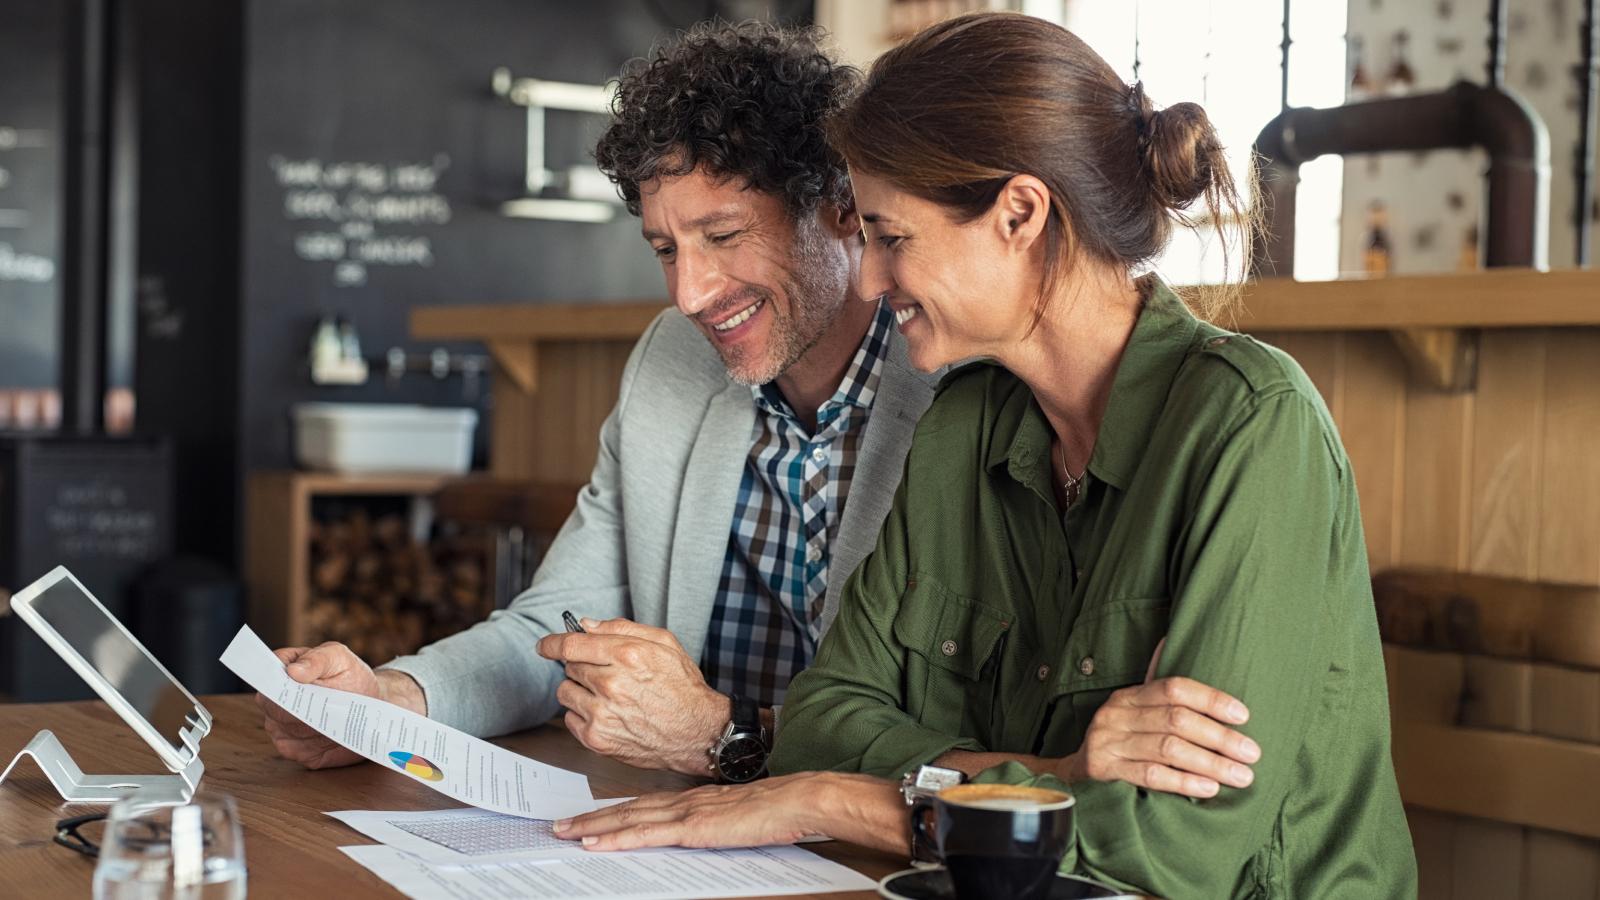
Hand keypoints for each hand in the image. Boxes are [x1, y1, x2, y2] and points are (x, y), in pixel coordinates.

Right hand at [255, 642, 424, 768]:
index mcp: (283, 670)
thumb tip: (293, 671)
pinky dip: (313, 744)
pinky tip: (331, 735)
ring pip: (282, 729)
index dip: (275, 680)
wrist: (370, 704)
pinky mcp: (293, 748)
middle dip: (294, 705)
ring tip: (331, 718)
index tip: (292, 684)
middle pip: (272, 705)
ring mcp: (280, 726)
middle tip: (322, 703)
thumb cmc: (351, 676)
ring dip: (306, 725)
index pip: (267, 674)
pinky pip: (294, 750)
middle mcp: (275, 700)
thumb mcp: (340, 658)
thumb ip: (317, 659)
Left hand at [538, 618, 727, 775]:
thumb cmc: (682, 687)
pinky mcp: (597, 739)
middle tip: (607, 675)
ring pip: (565, 692)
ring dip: (580, 691)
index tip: (544, 645)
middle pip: (569, 667)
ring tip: (607, 696)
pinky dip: (582, 715)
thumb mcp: (663, 643)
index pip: (571, 644)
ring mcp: (602, 713)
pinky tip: (607, 714)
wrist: (697, 733)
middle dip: (583, 667)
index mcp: (626, 655)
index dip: (552, 643)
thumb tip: (586, 625)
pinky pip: (569, 719)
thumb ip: (622, 628)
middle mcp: (611, 683)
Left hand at [552, 772, 839, 851]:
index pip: (645, 804)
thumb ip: (716, 821)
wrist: (800, 799)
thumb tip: (702, 831)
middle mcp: (684, 801)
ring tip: (565, 833)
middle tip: (559, 824)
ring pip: (629, 818)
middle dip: (591, 818)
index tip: (589, 817)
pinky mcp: (693, 827)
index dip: (614, 810)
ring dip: (594, 826)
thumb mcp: (740, 816)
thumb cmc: (780, 810)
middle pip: (628, 809)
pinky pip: (646, 834)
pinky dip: (617, 837)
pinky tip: (596, 842)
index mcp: (695, 798)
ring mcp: (687, 812)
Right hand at [1066, 648, 1259, 797]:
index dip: (1211, 699)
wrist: (1072, 776)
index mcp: (1129, 696)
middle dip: (1220, 737)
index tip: (1243, 715)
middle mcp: (1116, 714)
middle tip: (1252, 753)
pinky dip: (1183, 781)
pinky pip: (1150, 775)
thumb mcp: (1134, 711)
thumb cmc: (1119, 741)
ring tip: (1241, 775)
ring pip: (1168, 748)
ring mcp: (1108, 742)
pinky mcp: (1104, 770)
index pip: (1174, 688)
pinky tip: (1209, 788)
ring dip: (1210, 763)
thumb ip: (1157, 687)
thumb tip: (1169, 637)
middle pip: (1176, 719)